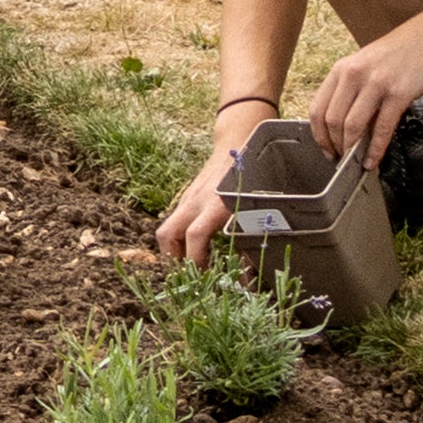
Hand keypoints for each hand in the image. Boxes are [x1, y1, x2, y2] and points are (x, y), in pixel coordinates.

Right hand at [150, 116, 267, 265]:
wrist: (237, 140)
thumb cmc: (252, 177)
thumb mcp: (255, 211)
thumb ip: (249, 246)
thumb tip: (245, 283)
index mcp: (215, 204)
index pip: (194, 236)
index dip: (195, 261)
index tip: (204, 279)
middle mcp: (196, 201)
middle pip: (167, 234)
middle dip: (172, 259)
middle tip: (188, 276)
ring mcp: (188, 198)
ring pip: (168, 228)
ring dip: (175, 250)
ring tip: (192, 265)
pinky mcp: (187, 197)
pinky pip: (176, 221)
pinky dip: (181, 238)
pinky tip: (198, 247)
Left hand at [308, 6, 422, 163]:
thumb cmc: (401, 51)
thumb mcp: (366, 65)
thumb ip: (353, 91)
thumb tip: (347, 127)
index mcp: (341, 69)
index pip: (317, 108)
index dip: (319, 135)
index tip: (326, 149)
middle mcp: (353, 75)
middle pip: (332, 120)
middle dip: (334, 146)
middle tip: (340, 160)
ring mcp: (376, 83)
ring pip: (352, 126)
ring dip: (351, 150)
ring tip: (355, 163)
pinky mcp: (398, 93)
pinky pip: (382, 128)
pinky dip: (376, 150)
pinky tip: (373, 160)